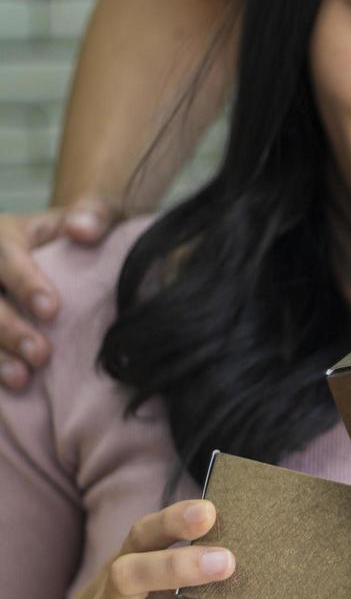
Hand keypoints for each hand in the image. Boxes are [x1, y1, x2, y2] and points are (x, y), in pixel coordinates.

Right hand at [0, 197, 121, 389]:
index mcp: (4, 235)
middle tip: (42, 354)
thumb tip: (84, 230)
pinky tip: (10, 383)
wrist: (70, 250)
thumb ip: (94, 215)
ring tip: (21, 378)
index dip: (24, 283)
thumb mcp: (93, 214)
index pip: (5, 256)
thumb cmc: (84, 231)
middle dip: (8, 328)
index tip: (52, 310)